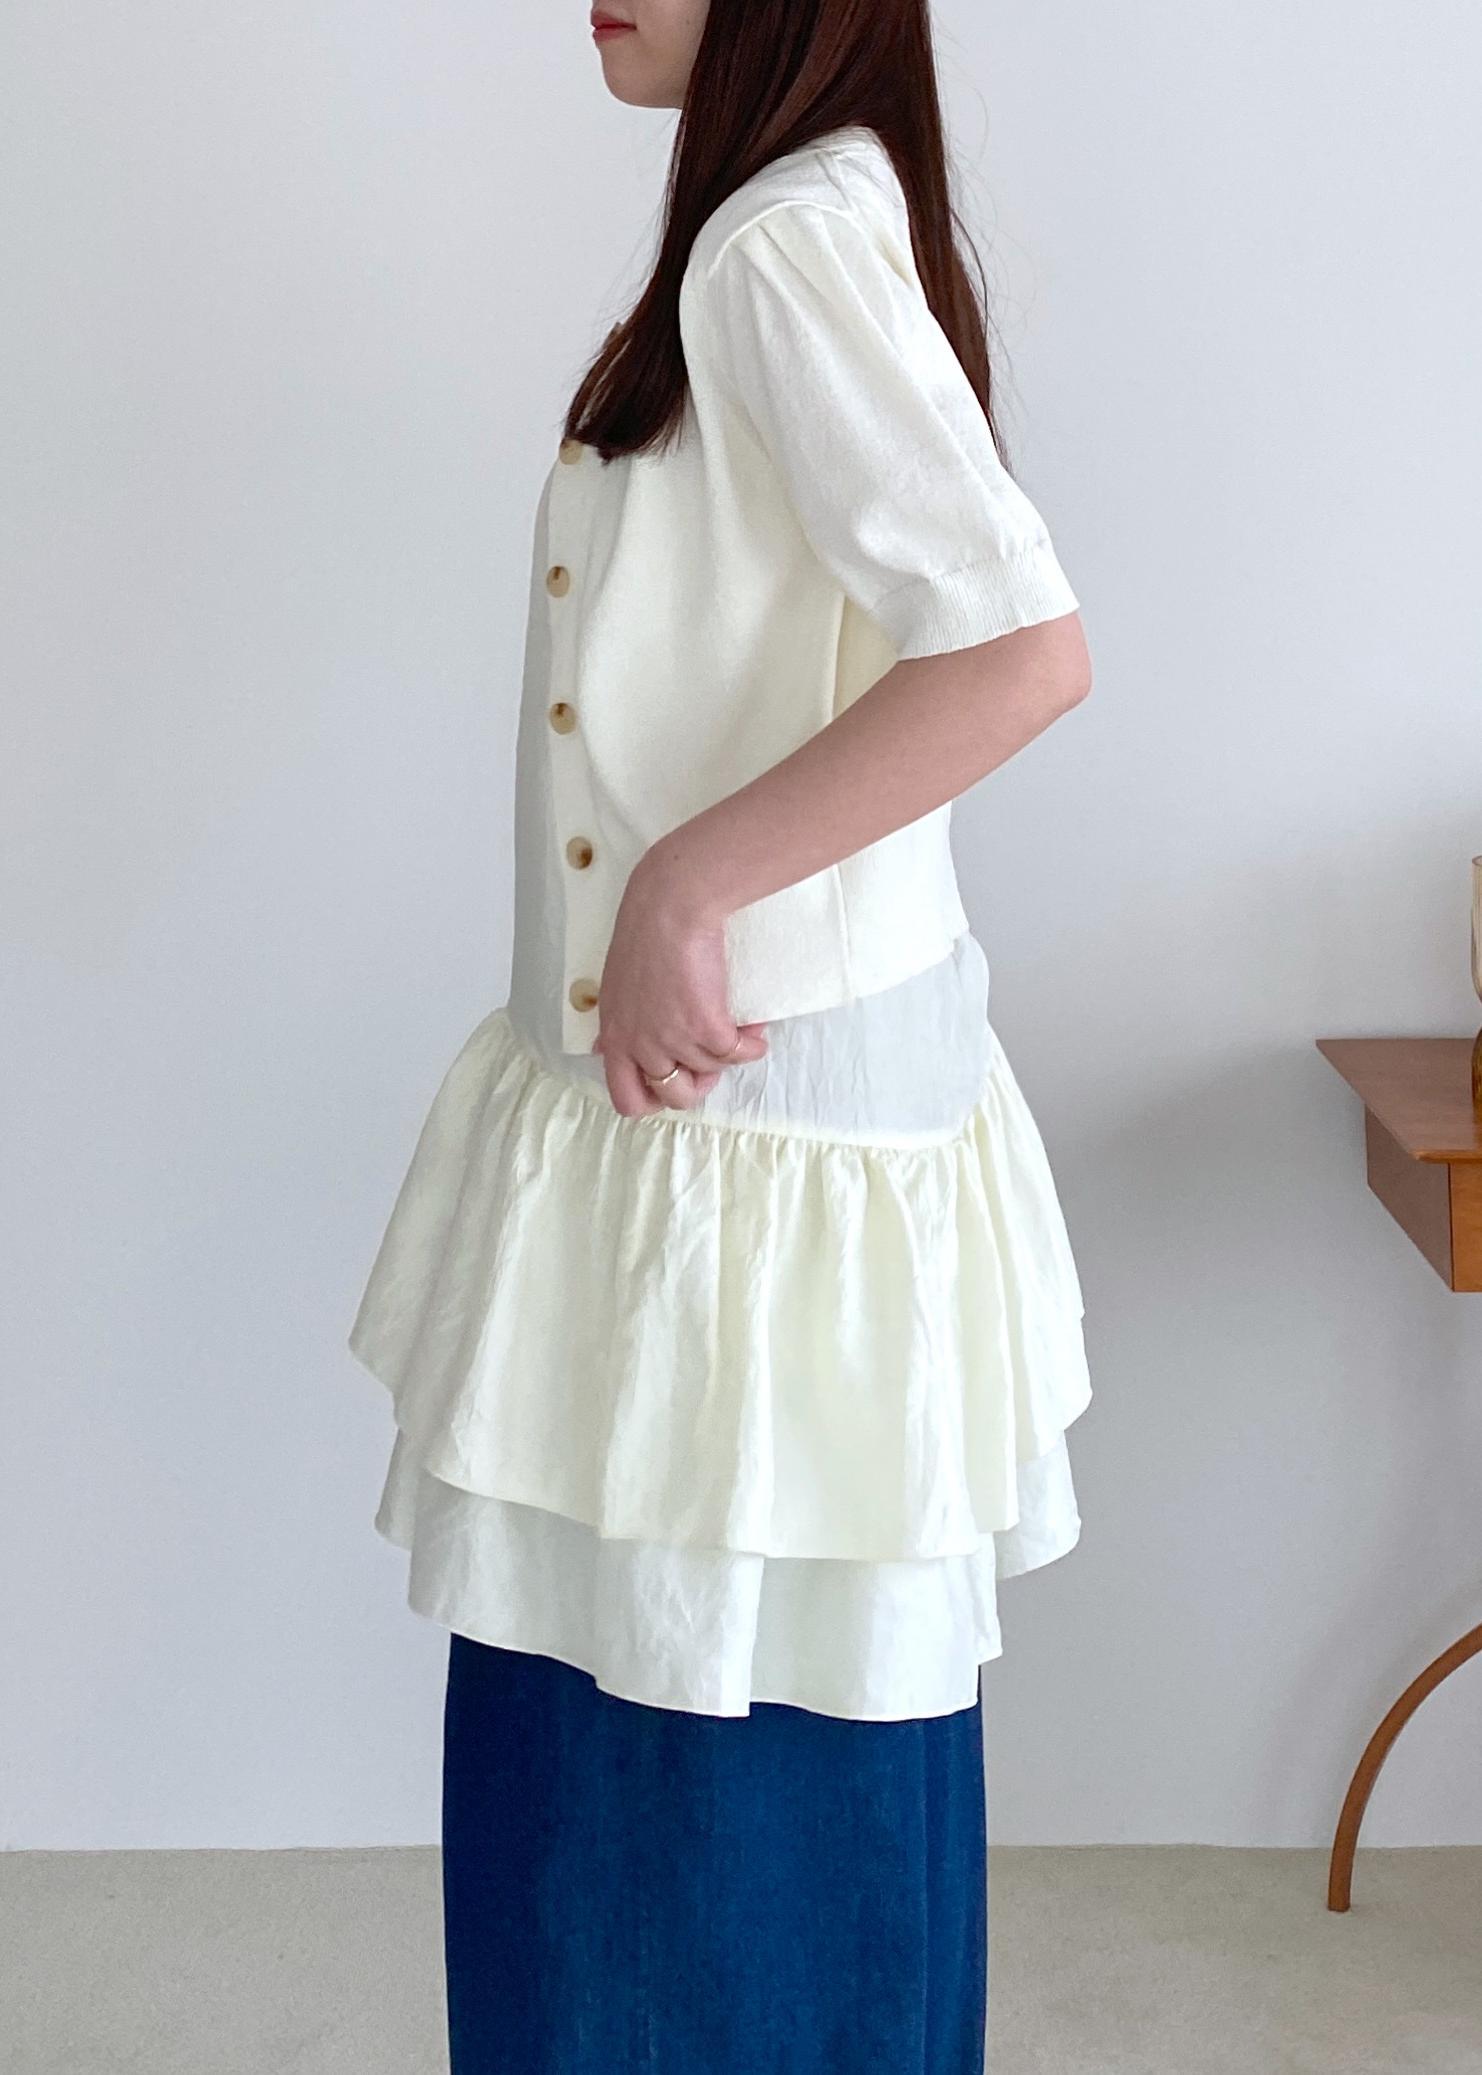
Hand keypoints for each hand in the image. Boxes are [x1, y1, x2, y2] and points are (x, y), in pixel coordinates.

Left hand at [591, 839, 769, 1116]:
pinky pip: (739, 1054)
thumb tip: (604, 1051)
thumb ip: (618, 1023)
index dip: (654, 1100)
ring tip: (738, 1025)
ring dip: (730, 1054)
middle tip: (711, 1059)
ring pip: (712, 1071)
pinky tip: (754, 1029)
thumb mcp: (615, 987)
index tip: (675, 1080)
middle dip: (698, 1085)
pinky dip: (752, 1045)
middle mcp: (641, 1045)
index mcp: (616, 1036)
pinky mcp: (706, 1028)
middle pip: (674, 1097)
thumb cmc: (645, 932)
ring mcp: (674, 1040)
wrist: (671, 906)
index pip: (627, 1099)